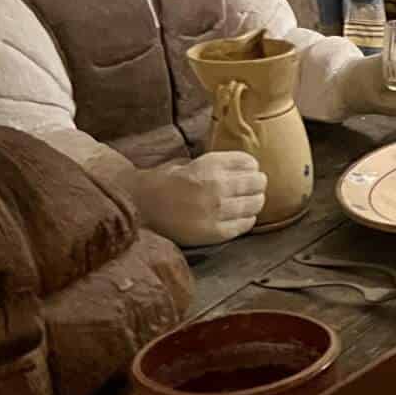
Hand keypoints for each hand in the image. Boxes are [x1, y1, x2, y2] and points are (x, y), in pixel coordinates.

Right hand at [135, 151, 266, 245]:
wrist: (138, 207)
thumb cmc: (163, 183)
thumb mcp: (189, 162)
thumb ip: (215, 165)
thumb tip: (242, 170)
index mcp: (210, 165)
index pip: (248, 162)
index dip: (251, 166)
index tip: (250, 170)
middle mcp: (217, 186)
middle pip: (256, 182)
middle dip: (257, 183)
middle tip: (255, 186)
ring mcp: (217, 210)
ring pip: (255, 204)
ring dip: (256, 202)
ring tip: (252, 202)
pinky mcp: (214, 232)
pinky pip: (243, 225)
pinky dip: (247, 220)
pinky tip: (243, 217)